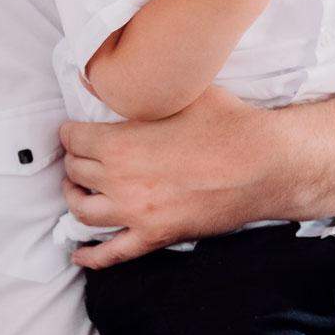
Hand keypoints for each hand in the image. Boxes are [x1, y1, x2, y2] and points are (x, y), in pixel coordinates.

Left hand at [60, 88, 267, 267]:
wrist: (265, 165)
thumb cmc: (228, 124)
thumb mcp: (181, 94)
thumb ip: (145, 91)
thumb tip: (123, 79)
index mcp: (121, 144)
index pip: (74, 139)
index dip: (70, 133)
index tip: (72, 132)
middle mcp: (120, 181)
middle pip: (76, 173)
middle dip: (74, 161)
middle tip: (80, 156)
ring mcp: (136, 213)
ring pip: (83, 211)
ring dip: (74, 198)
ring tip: (77, 190)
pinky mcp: (156, 236)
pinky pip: (112, 254)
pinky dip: (91, 255)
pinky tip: (78, 253)